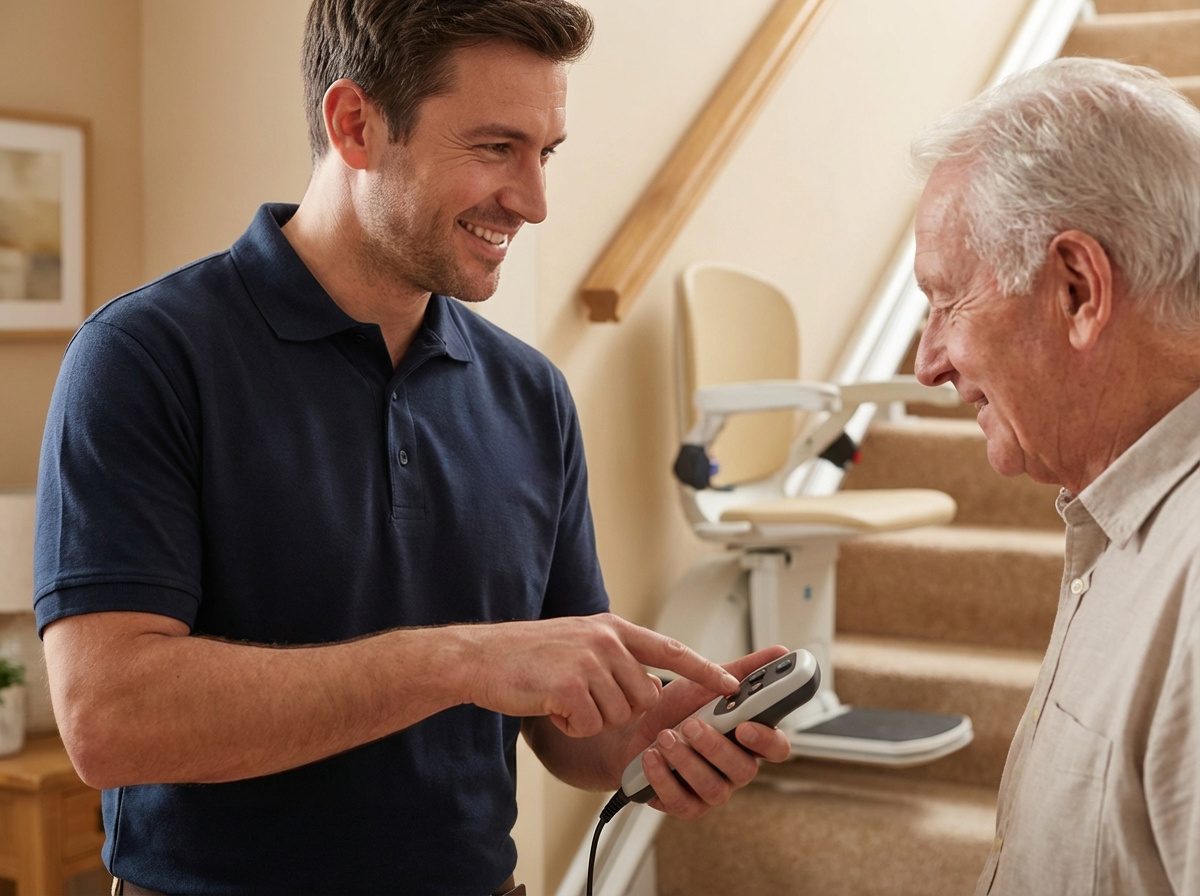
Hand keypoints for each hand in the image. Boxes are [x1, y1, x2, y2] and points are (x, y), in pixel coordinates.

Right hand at [464, 613, 739, 738]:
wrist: (480, 658)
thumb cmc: (526, 655)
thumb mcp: (578, 641)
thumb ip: (614, 655)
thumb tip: (649, 685)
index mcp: (612, 628)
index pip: (670, 648)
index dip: (703, 668)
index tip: (730, 683)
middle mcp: (606, 640)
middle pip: (644, 697)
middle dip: (617, 709)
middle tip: (581, 696)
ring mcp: (589, 660)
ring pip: (619, 714)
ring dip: (591, 718)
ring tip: (561, 697)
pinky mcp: (571, 685)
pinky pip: (591, 724)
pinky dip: (571, 725)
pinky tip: (551, 706)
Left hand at [629, 646, 793, 818]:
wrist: (631, 729)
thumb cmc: (674, 708)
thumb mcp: (705, 681)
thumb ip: (743, 670)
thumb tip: (781, 651)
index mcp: (747, 738)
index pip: (777, 748)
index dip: (766, 740)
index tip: (744, 725)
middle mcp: (734, 767)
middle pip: (743, 769)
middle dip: (714, 746)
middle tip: (690, 724)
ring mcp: (711, 789)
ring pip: (712, 787)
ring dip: (685, 760)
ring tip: (663, 736)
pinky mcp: (685, 805)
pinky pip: (681, 802)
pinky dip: (664, 778)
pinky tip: (651, 757)